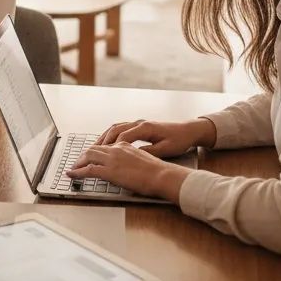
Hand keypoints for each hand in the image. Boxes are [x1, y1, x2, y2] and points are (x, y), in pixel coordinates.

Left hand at [66, 142, 188, 201]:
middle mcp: (116, 149)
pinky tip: (72, 175)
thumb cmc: (158, 171)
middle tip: (78, 163)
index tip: (90, 157)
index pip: (105, 146)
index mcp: (125, 145)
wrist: (162, 175)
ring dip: (78, 162)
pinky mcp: (109, 171)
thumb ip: (132, 159)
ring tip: (73, 168)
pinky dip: (77, 172)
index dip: (95, 151)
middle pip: (93, 149)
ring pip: (88, 156)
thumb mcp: (144, 159)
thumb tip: (127, 166)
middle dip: (83, 156)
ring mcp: (112, 159)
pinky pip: (88, 170)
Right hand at [95, 118, 215, 156]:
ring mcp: (138, 123)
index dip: (111, 147)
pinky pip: (120, 128)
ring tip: (94, 148)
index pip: (123, 137)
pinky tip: (106, 143)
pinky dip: (111, 135)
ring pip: (116, 127)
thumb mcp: (165, 149)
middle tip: (91, 153)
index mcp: (145, 128)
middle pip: (115, 129)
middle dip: (102, 141)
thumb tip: (132, 156)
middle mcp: (139, 123)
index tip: (102, 157)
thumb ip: (148, 151)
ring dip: (104, 137)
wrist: (189, 130)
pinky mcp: (139, 125)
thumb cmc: (179, 141)